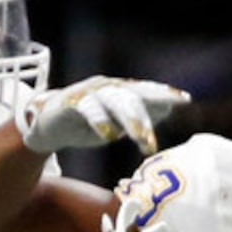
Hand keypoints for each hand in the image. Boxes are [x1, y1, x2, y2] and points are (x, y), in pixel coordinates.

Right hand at [17, 76, 188, 155]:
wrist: (47, 126)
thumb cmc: (84, 124)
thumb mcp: (115, 124)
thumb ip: (137, 117)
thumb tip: (167, 111)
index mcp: (120, 92)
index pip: (146, 90)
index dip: (164, 93)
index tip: (184, 99)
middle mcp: (107, 87)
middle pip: (132, 98)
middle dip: (146, 119)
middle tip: (152, 143)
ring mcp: (89, 93)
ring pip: (114, 101)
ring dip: (130, 120)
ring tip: (139, 139)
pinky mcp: (71, 102)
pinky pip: (88, 108)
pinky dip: (100, 121)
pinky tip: (108, 135)